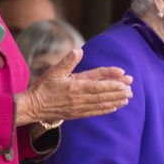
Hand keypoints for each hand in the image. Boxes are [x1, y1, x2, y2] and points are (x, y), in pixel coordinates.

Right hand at [16, 48, 132, 125]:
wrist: (33, 106)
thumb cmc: (43, 87)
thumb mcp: (54, 71)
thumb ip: (67, 61)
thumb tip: (78, 50)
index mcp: (75, 87)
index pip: (98, 85)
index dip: (112, 82)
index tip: (124, 79)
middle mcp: (79, 98)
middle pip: (103, 95)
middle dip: (118, 92)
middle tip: (131, 89)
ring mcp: (79, 107)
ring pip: (101, 104)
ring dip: (115, 101)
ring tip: (127, 98)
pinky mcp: (77, 114)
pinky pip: (95, 112)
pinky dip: (106, 109)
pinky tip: (115, 106)